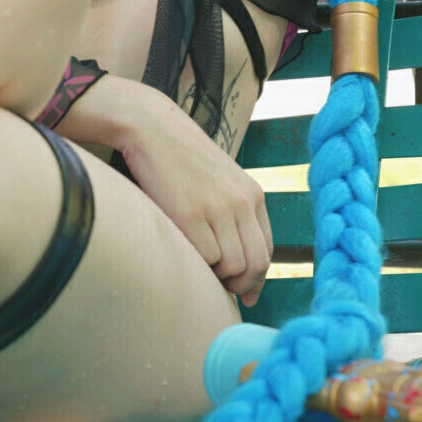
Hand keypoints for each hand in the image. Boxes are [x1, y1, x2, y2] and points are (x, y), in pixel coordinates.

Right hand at [119, 87, 272, 305]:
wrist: (154, 129)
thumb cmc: (180, 159)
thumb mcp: (220, 181)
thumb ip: (234, 214)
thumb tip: (237, 265)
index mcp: (254, 194)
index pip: (267, 249)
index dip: (257, 277)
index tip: (245, 292)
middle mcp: (242, 202)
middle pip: (256, 263)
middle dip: (240, 284)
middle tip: (221, 287)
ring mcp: (218, 209)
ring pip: (232, 265)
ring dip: (216, 275)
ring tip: (198, 264)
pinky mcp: (191, 214)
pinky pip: (206, 258)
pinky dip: (198, 264)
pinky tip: (185, 252)